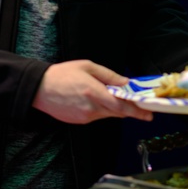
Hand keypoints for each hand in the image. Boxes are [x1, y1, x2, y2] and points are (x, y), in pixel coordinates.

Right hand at [33, 60, 153, 123]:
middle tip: (138, 104)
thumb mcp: (88, 67)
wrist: (39, 88)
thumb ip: (109, 76)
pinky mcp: (78, 121)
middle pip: (117, 113)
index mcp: (93, 93)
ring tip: (109, 95)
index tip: (148, 114)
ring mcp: (84, 117)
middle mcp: (90, 108)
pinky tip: (94, 99)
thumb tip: (125, 82)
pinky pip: (96, 116)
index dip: (136, 111)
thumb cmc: (62, 74)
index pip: (120, 106)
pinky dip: (101, 109)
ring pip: (107, 114)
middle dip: (128, 109)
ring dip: (113, 107)